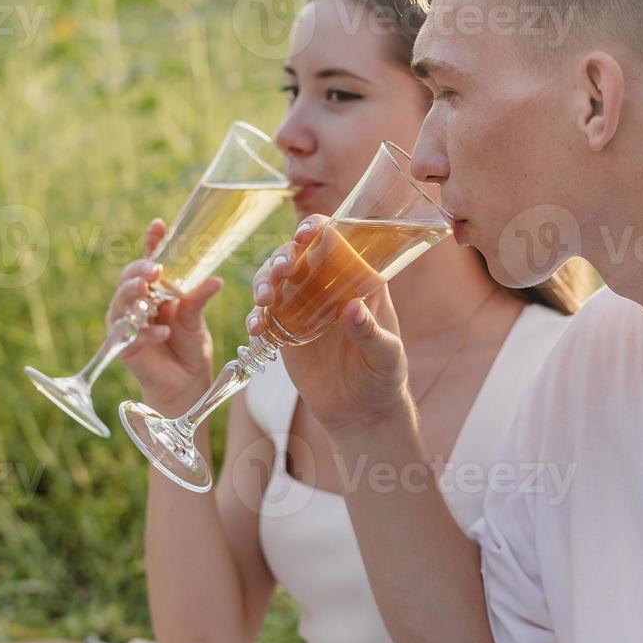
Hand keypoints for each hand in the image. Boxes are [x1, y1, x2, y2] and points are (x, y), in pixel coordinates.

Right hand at [110, 218, 223, 411]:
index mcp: (154, 288)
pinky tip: (162, 331)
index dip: (152, 241)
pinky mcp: (123, 345)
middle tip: (155, 269)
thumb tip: (216, 280)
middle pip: (130, 278)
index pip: (150, 259)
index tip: (158, 226)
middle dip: (140, 270)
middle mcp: (136, 301)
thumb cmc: (189, 343)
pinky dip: (147, 332)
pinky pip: (130, 334)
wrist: (185, 380)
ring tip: (147, 288)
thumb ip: (199, 298)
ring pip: (122, 302)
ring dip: (134, 294)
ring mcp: (126, 322)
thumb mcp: (196, 317)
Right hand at [246, 215, 410, 434]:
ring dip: (264, 281)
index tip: (307, 233)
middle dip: (283, 255)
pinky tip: (255, 329)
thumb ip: (370, 333)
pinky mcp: (285, 332)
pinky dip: (255, 318)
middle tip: (281, 270)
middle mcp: (328, 288)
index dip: (320, 229)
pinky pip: (264, 317)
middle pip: (298, 256)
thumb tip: (353, 309)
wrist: (360, 413)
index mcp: (359, 281)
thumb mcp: (386, 356)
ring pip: (276, 281)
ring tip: (264, 299)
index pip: (339, 242)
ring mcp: (303, 308)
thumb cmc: (383, 378)